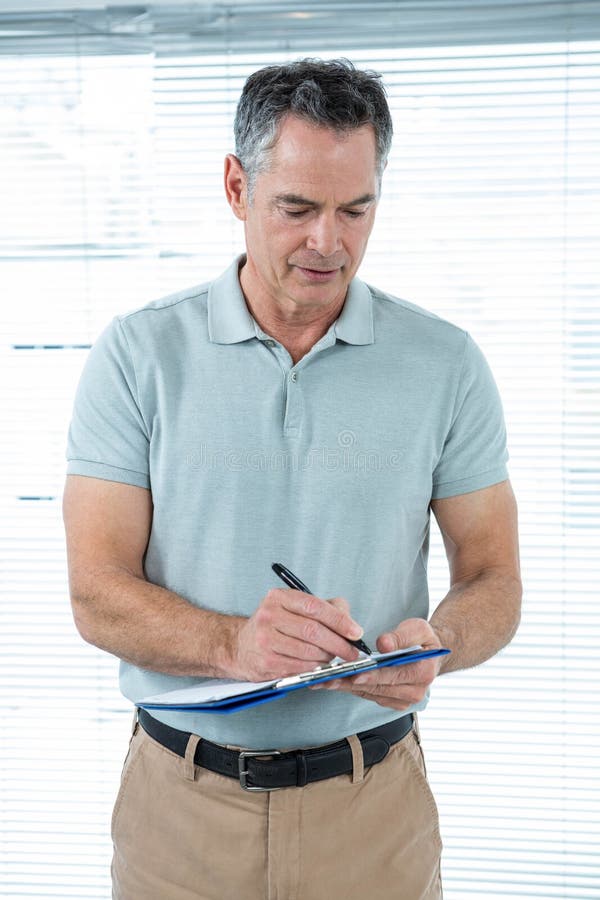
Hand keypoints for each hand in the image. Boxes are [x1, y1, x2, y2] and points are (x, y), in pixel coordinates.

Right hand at [231, 589, 364, 681]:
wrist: (240, 646)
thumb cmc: (275, 626)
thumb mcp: (295, 609)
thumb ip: (325, 608)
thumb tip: (350, 622)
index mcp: (279, 597)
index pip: (315, 606)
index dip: (339, 620)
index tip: (356, 632)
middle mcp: (269, 615)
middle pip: (313, 630)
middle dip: (338, 643)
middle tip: (352, 652)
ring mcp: (265, 639)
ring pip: (308, 651)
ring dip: (327, 658)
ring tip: (333, 658)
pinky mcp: (265, 661)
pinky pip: (299, 667)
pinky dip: (314, 669)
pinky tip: (318, 667)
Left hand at [312, 618, 444, 710]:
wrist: (430, 655)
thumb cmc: (423, 639)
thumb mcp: (419, 629)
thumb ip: (402, 636)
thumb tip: (384, 645)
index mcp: (424, 673)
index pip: (395, 675)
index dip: (374, 675)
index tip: (355, 674)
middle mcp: (415, 692)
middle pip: (378, 688)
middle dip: (352, 682)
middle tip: (329, 677)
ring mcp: (403, 700)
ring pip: (370, 694)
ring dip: (347, 687)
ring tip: (325, 680)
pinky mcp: (392, 702)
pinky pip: (368, 696)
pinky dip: (351, 688)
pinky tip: (334, 682)